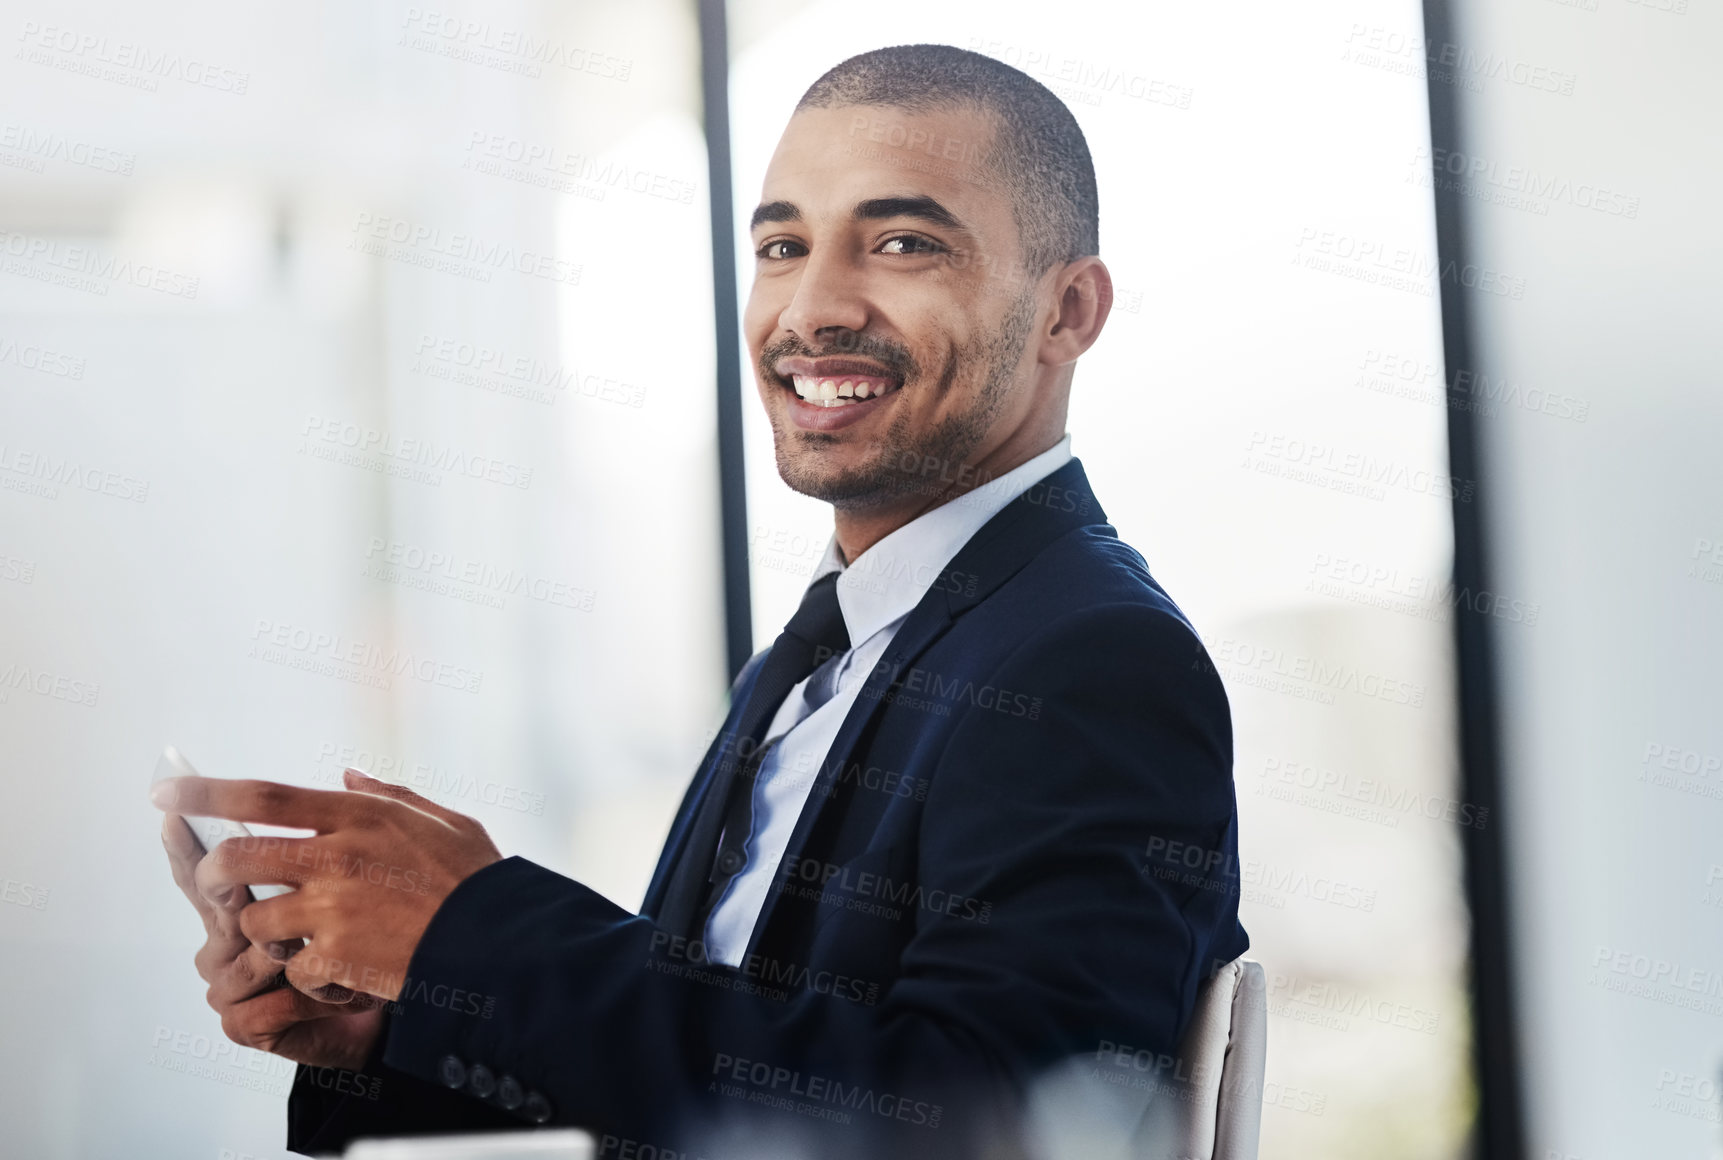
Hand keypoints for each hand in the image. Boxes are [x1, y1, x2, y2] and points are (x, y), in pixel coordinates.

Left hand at [152, 769, 502, 1001]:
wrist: (502, 944)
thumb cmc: (478, 882)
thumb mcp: (444, 821)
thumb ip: (390, 795)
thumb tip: (344, 774)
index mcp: (359, 815)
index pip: (263, 795)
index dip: (205, 792)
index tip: (165, 792)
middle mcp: (337, 856)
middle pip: (238, 858)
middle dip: (214, 875)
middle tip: (219, 889)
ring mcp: (333, 909)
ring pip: (257, 923)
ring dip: (268, 938)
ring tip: (302, 943)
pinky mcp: (337, 957)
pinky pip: (294, 971)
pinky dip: (310, 978)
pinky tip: (343, 974)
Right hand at [161, 813, 384, 1069]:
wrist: (405, 1004)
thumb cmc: (385, 938)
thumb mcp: (378, 874)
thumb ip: (362, 828)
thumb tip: (350, 776)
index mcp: (252, 898)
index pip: (211, 866)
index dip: (187, 843)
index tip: (170, 814)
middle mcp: (230, 941)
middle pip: (215, 910)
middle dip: (238, 898)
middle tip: (266, 889)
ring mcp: (233, 984)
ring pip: (243, 958)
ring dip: (295, 956)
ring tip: (344, 954)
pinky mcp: (249, 1025)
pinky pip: (263, 1009)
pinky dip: (310, 999)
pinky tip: (346, 996)